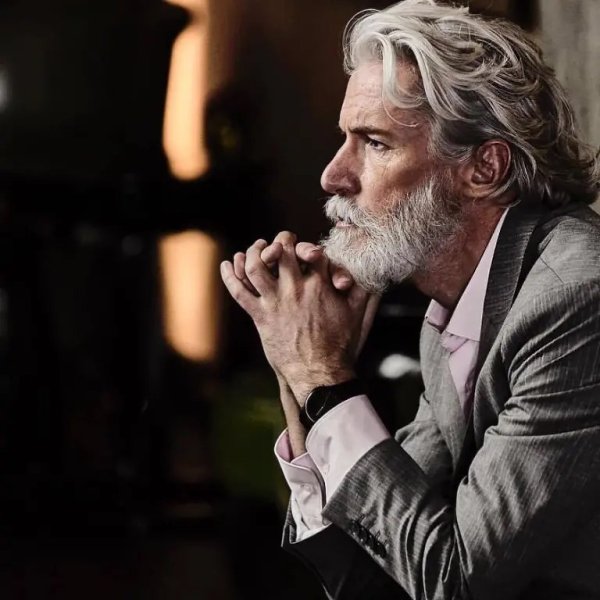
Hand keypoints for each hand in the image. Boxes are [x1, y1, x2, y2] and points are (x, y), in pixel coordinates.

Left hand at [221, 231, 370, 403]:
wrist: (320, 373)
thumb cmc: (340, 345)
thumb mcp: (357, 314)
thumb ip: (363, 290)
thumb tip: (375, 273)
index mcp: (320, 286)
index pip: (312, 252)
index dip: (309, 247)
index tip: (308, 253)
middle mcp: (296, 290)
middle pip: (282, 250)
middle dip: (281, 241)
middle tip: (280, 243)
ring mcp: (276, 303)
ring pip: (255, 266)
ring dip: (252, 253)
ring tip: (255, 249)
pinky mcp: (261, 317)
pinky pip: (239, 291)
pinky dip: (230, 275)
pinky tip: (227, 264)